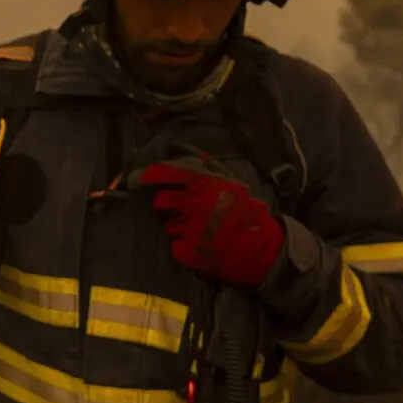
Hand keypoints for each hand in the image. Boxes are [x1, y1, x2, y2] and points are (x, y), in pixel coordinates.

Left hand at [141, 159, 283, 288]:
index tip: (140, 179)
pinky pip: (175, 244)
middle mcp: (193, 205)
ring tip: (201, 231)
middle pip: (160, 202)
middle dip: (168, 207)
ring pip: (168, 225)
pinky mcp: (185, 251)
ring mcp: (188, 229)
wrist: (262, 250)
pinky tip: (201, 245)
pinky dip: (184, 246)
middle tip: (183, 211)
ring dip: (179, 227)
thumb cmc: (247, 215)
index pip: (165, 175)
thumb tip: (181, 151)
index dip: (150, 176)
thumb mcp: (231, 185)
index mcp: (203, 186)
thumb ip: (206, 171)